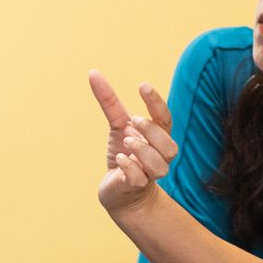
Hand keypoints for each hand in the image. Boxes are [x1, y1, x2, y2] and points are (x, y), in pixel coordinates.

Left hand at [88, 69, 177, 215]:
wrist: (118, 190)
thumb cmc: (124, 153)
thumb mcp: (116, 125)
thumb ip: (109, 101)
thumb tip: (93, 72)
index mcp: (158, 137)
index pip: (165, 118)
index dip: (156, 102)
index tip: (142, 85)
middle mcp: (159, 156)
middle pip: (169, 145)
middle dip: (152, 131)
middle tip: (133, 122)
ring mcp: (149, 174)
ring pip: (159, 165)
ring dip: (143, 150)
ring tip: (126, 143)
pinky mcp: (135, 187)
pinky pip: (139, 179)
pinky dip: (130, 167)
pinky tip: (119, 160)